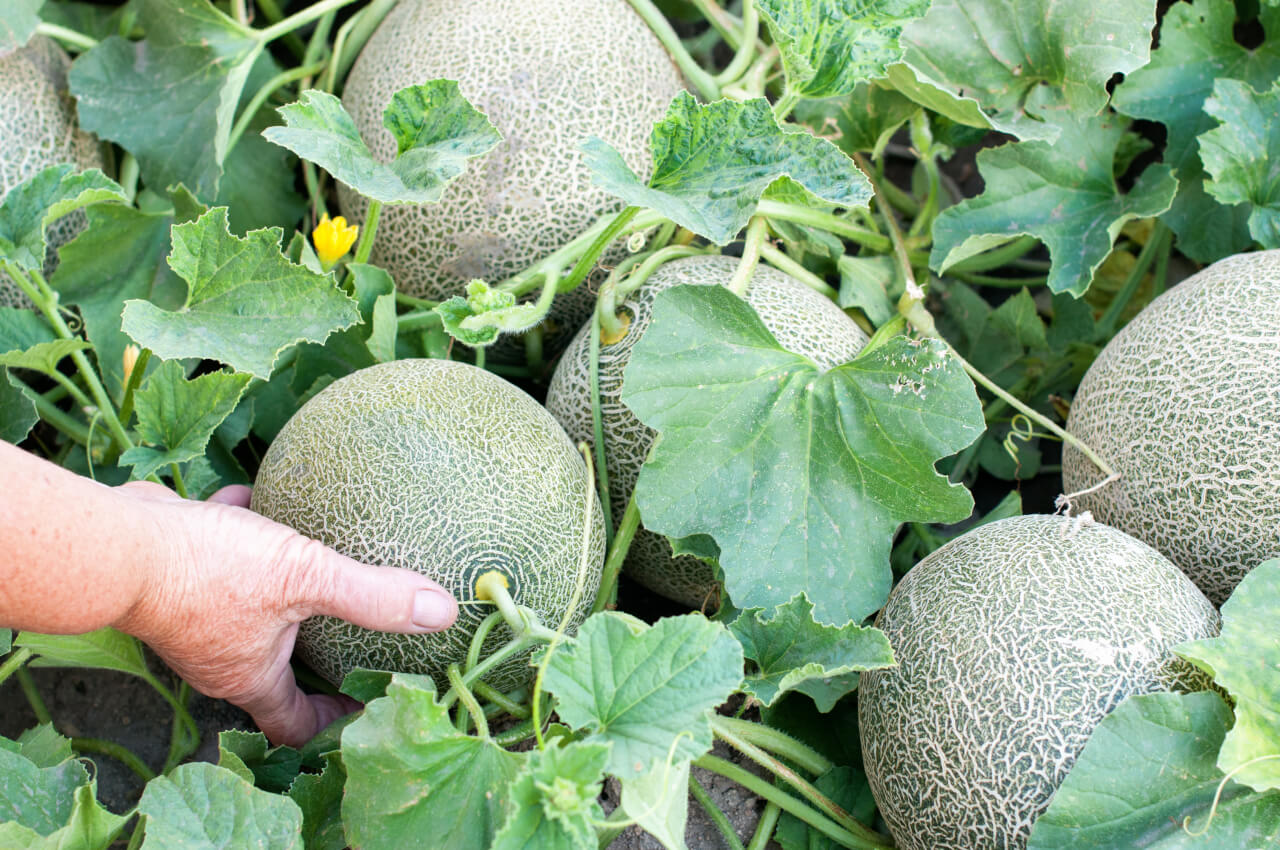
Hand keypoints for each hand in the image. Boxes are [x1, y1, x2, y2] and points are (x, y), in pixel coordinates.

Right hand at [110, 481, 457, 746]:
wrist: (115, 541)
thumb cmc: (208, 571)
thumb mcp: (305, 577)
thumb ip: (372, 596)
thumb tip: (441, 611)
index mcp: (248, 674)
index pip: (295, 723)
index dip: (333, 721)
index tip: (366, 704)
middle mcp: (217, 655)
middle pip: (272, 670)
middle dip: (312, 657)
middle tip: (351, 636)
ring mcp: (191, 616)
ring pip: (245, 609)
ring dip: (279, 592)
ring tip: (314, 569)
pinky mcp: (174, 573)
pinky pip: (217, 555)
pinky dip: (241, 533)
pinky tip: (261, 498)